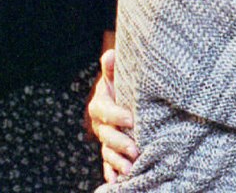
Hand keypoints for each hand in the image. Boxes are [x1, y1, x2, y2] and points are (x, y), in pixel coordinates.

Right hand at [87, 49, 138, 181]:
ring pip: (108, 152)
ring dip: (118, 161)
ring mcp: (105, 139)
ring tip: (131, 168)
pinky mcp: (111, 150)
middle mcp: (101, 125)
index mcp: (100, 105)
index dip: (117, 116)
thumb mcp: (117, 76)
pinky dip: (112, 172)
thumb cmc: (121, 85)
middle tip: (135, 149)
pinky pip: (109, 164)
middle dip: (120, 143)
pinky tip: (118, 181)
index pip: (105, 111)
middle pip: (107, 136)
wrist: (120, 98)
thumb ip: (113, 68)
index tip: (132, 119)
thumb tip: (110, 55)